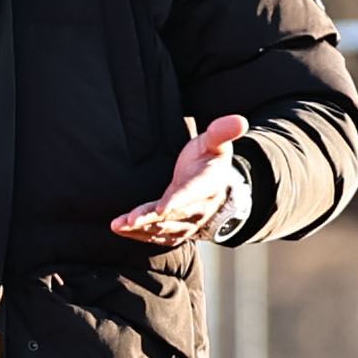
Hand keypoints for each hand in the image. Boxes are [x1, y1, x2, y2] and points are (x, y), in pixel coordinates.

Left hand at [110, 115, 248, 246]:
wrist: (216, 186)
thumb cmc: (210, 159)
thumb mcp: (216, 143)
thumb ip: (222, 132)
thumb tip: (239, 121)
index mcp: (207, 185)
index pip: (190, 194)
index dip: (176, 201)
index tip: (161, 208)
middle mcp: (199, 208)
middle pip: (173, 216)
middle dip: (150, 219)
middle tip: (129, 221)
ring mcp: (188, 223)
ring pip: (163, 229)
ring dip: (140, 229)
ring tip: (118, 226)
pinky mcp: (177, 230)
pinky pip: (158, 237)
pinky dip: (140, 236)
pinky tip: (122, 230)